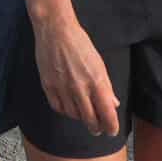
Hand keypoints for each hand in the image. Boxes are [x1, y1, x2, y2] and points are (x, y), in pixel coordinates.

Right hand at [33, 16, 119, 136]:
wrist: (56, 30)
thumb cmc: (80, 43)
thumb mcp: (99, 64)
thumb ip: (106, 86)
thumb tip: (113, 103)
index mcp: (97, 81)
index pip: (107, 114)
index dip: (111, 126)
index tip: (112, 131)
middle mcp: (80, 88)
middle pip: (90, 119)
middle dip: (96, 127)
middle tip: (97, 129)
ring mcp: (62, 88)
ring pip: (73, 115)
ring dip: (80, 118)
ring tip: (83, 114)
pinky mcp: (48, 85)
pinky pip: (58, 107)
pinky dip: (64, 111)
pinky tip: (68, 107)